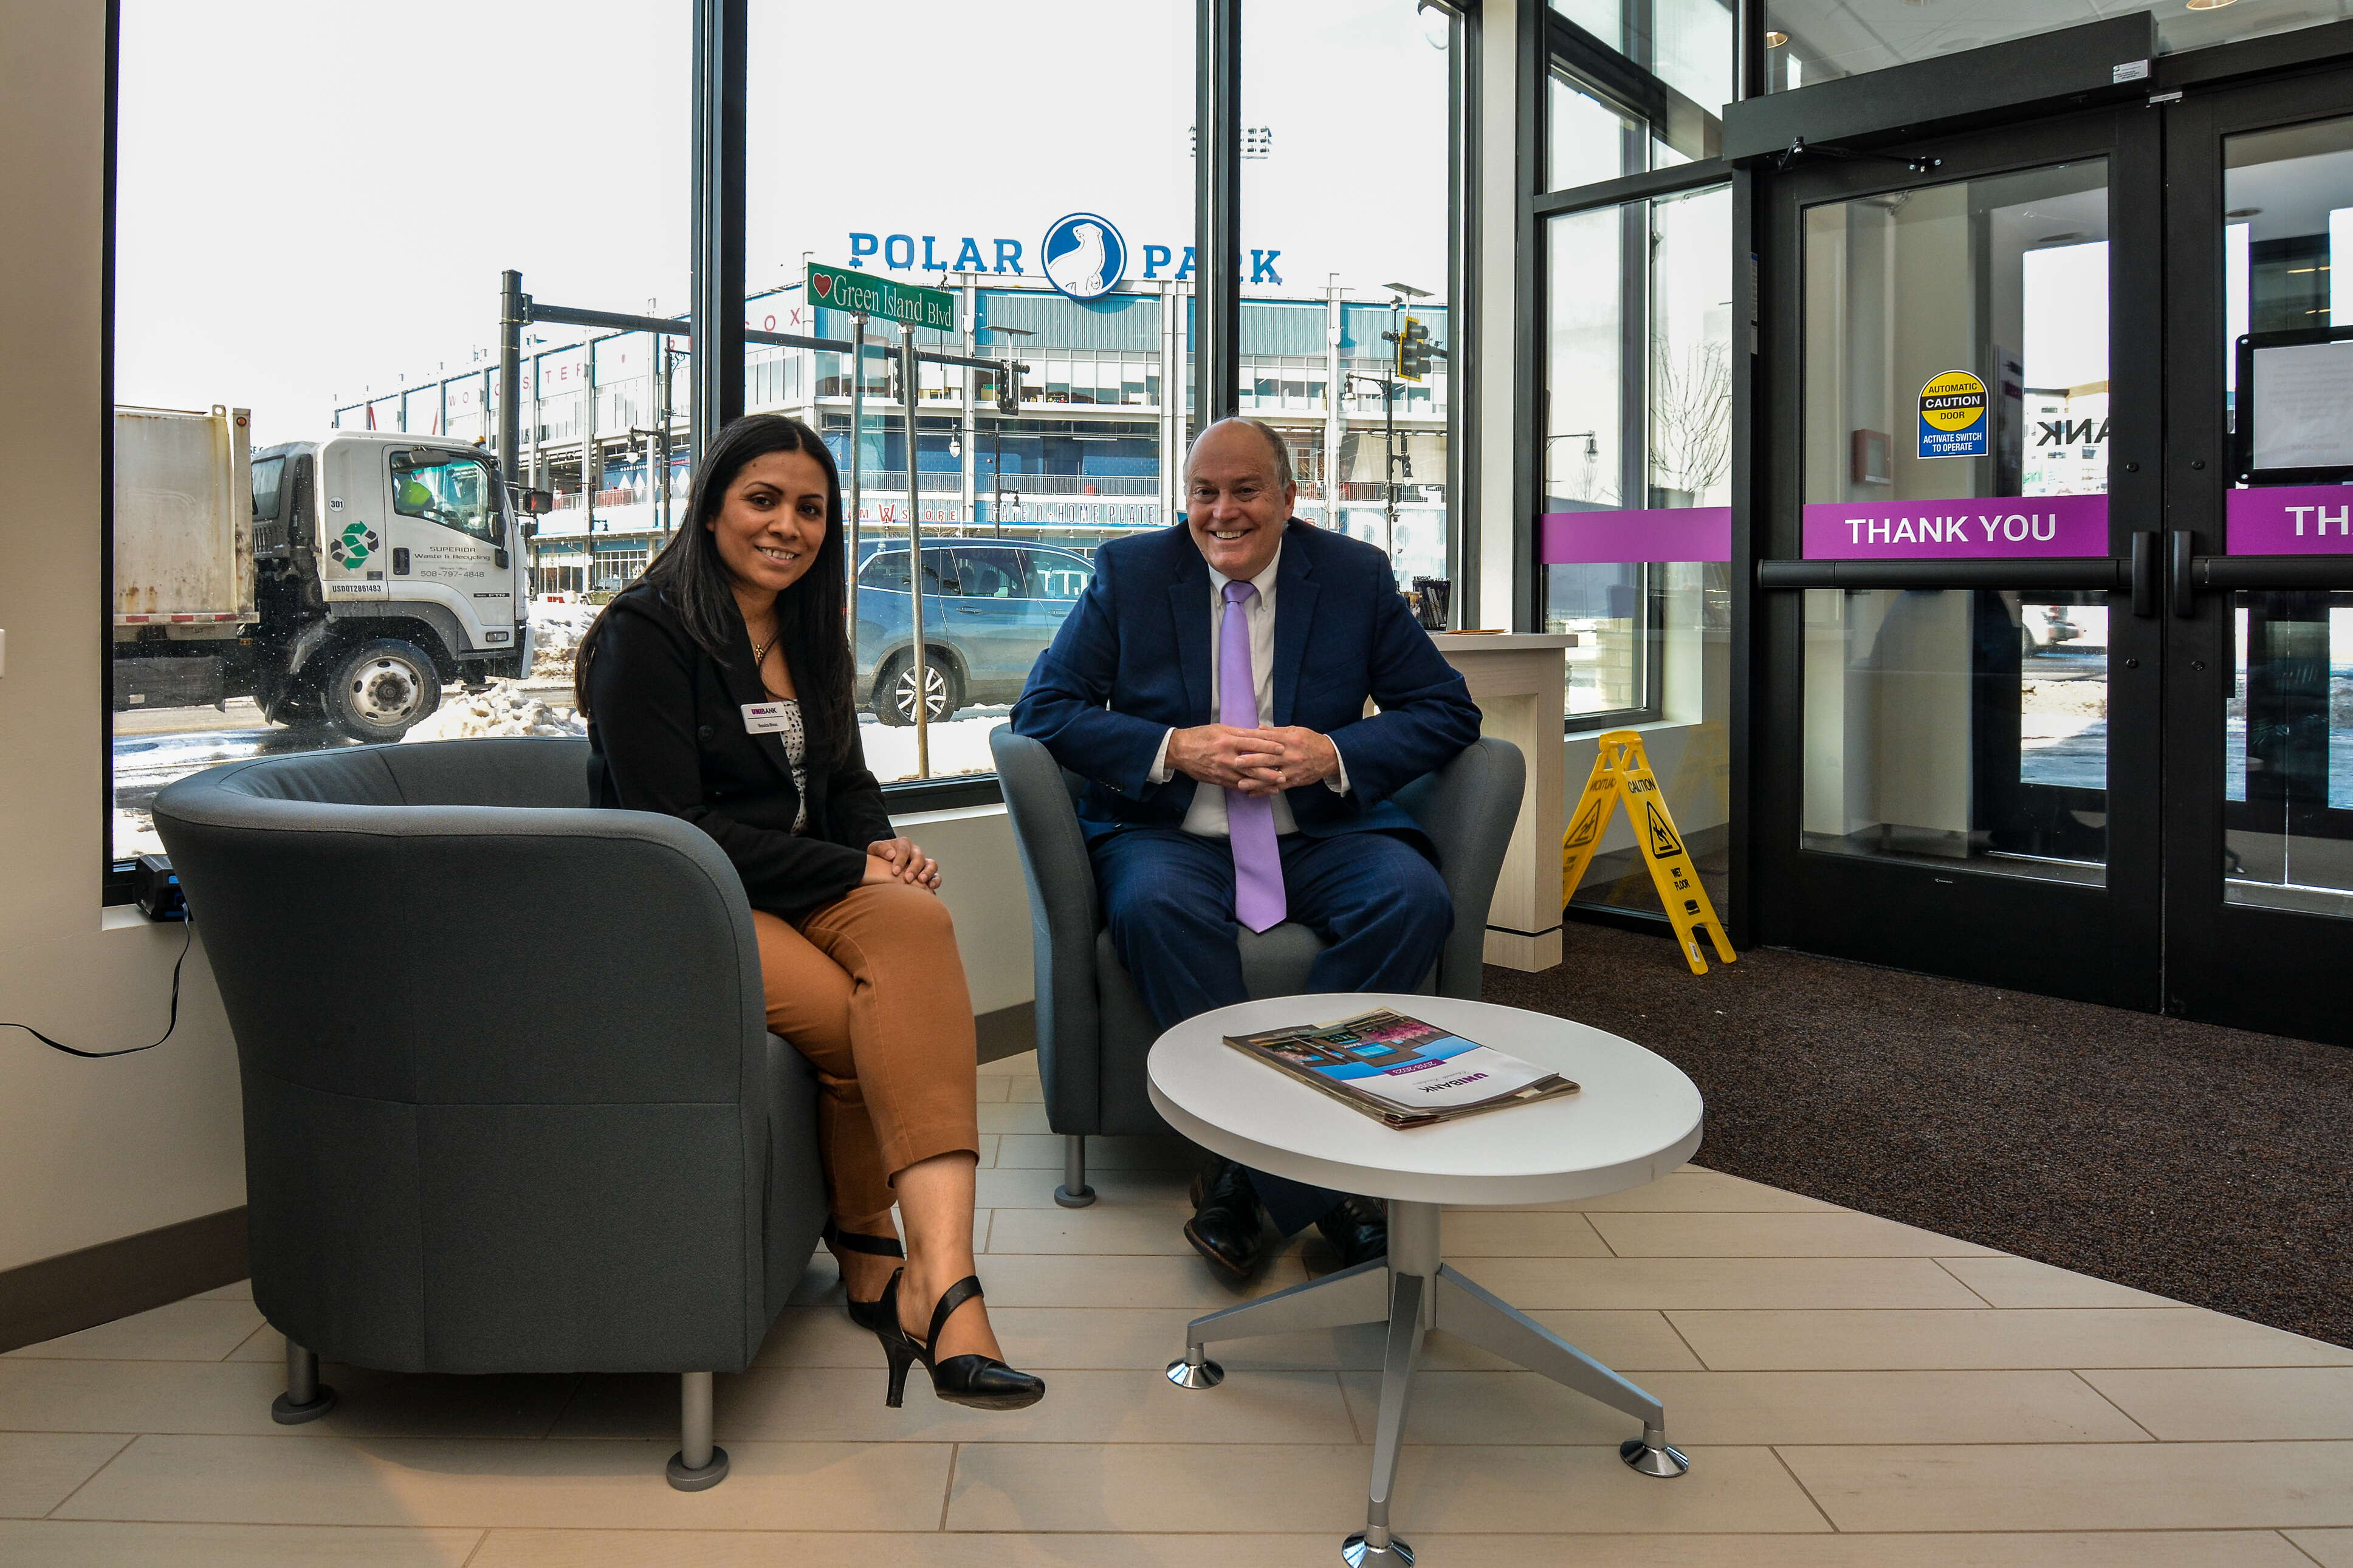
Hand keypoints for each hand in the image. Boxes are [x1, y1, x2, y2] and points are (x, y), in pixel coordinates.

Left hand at [864, 838, 940, 890]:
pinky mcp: (927, 874)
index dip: (901, 860)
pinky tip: (930, 887)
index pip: (904, 849)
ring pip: (932, 865)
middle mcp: (915, 852)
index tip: (895, 872)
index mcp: (903, 844)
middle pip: (919, 857)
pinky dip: (935, 881)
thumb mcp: (874, 849)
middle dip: (914, 868)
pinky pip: (936, 876)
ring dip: (927, 873)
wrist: (880, 867)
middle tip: (907, 878)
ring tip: (921, 881)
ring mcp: (923, 863)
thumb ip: (881, 848)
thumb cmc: (878, 858)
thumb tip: (891, 854)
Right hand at [1165, 724, 1286, 795]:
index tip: (1282, 749)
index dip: (1269, 747)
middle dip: (1270, 771)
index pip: (1253, 744)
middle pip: (1252, 766)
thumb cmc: (1200, 736)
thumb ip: (1240, 733)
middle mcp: (1226, 757)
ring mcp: (1222, 770)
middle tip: (1284, 774)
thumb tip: (1259, 734)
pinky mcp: (1218, 780)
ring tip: (1277, 786)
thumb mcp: (1220, 728)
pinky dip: (1249, 789)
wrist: (1179, 750)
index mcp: (1228, 740)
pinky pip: (1236, 786)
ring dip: (1263, 784)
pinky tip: (1259, 790)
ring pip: (1246, 779)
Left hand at [1234, 726, 1339, 790]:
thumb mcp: (1296, 731)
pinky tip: (1252, 793)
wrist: (1331, 756)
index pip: (1268, 738)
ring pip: (1271, 776)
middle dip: (1251, 760)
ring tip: (1240, 784)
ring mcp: (1293, 770)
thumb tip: (1258, 728)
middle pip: (1268, 758)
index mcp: (1290, 740)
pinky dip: (1264, 791)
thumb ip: (1276, 731)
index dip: (1252, 737)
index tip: (1238, 737)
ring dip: (1255, 781)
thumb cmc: (1311, 741)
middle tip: (1236, 762)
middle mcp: (1291, 755)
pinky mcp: (1294, 781)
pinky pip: (1277, 787)